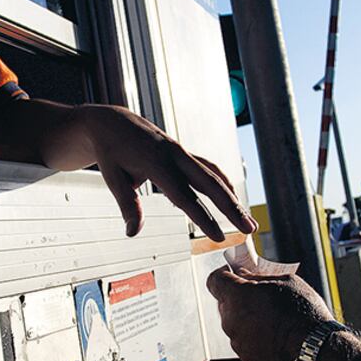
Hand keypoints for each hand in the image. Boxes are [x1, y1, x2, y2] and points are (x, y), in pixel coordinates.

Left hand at [78, 105, 256, 240]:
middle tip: (249, 229)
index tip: (218, 237)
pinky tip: (231, 197)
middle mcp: (174, 155)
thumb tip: (133, 232)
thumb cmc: (111, 151)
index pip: (185, 196)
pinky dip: (222, 182)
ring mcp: (181, 151)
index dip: (203, 218)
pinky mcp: (183, 152)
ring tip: (246, 219)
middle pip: (210, 183)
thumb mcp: (112, 178)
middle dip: (232, 207)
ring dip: (232, 197)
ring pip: (214, 174)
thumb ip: (127, 205)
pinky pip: (208, 167)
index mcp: (156, 163)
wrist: (111, 123)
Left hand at [206, 268, 333, 360]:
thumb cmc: (303, 313)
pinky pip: (243, 340)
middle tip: (258, 294)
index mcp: (237, 296)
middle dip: (237, 296)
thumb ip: (258, 276)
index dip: (223, 275)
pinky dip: (253, 335)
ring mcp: (237, 340)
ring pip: (234, 323)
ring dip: (245, 317)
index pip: (214, 281)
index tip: (235, 274)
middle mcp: (231, 319)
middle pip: (224, 302)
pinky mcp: (246, 356)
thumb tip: (245, 274)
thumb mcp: (284, 281)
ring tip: (271, 317)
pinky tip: (273, 333)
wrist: (316, 350)